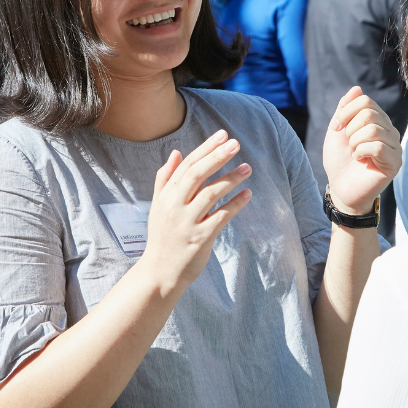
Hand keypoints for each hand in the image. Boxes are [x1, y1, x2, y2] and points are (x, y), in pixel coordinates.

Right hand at [142, 130, 252, 290]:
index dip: (205, 148)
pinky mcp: (200, 238)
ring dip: (231, 178)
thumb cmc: (162, 236)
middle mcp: (175, 206)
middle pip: (197, 174)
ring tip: (248, 168)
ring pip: (211, 193)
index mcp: (166, 195)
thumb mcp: (158, 206)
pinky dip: (235, 204)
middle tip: (235, 144)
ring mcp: (187, 222)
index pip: (187, 165)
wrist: (160, 272)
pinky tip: (248, 194)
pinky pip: (221, 216)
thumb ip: (165, 178)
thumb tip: (175, 152)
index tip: (222, 135)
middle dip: (217, 156)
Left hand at [322, 87, 401, 214]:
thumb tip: (357, 88)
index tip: (337, 128)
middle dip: (350, 130)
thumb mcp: (337, 130)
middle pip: (369, 113)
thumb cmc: (339, 161)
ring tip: (354, 154)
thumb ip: (345, 109)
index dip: (346, 112)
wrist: (340, 188)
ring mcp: (395, 146)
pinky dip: (362, 151)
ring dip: (355, 142)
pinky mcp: (395, 162)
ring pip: (373, 129)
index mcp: (377, 120)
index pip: (365, 101)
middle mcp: (389, 130)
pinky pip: (378, 146)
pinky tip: (360, 160)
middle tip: (348, 145)